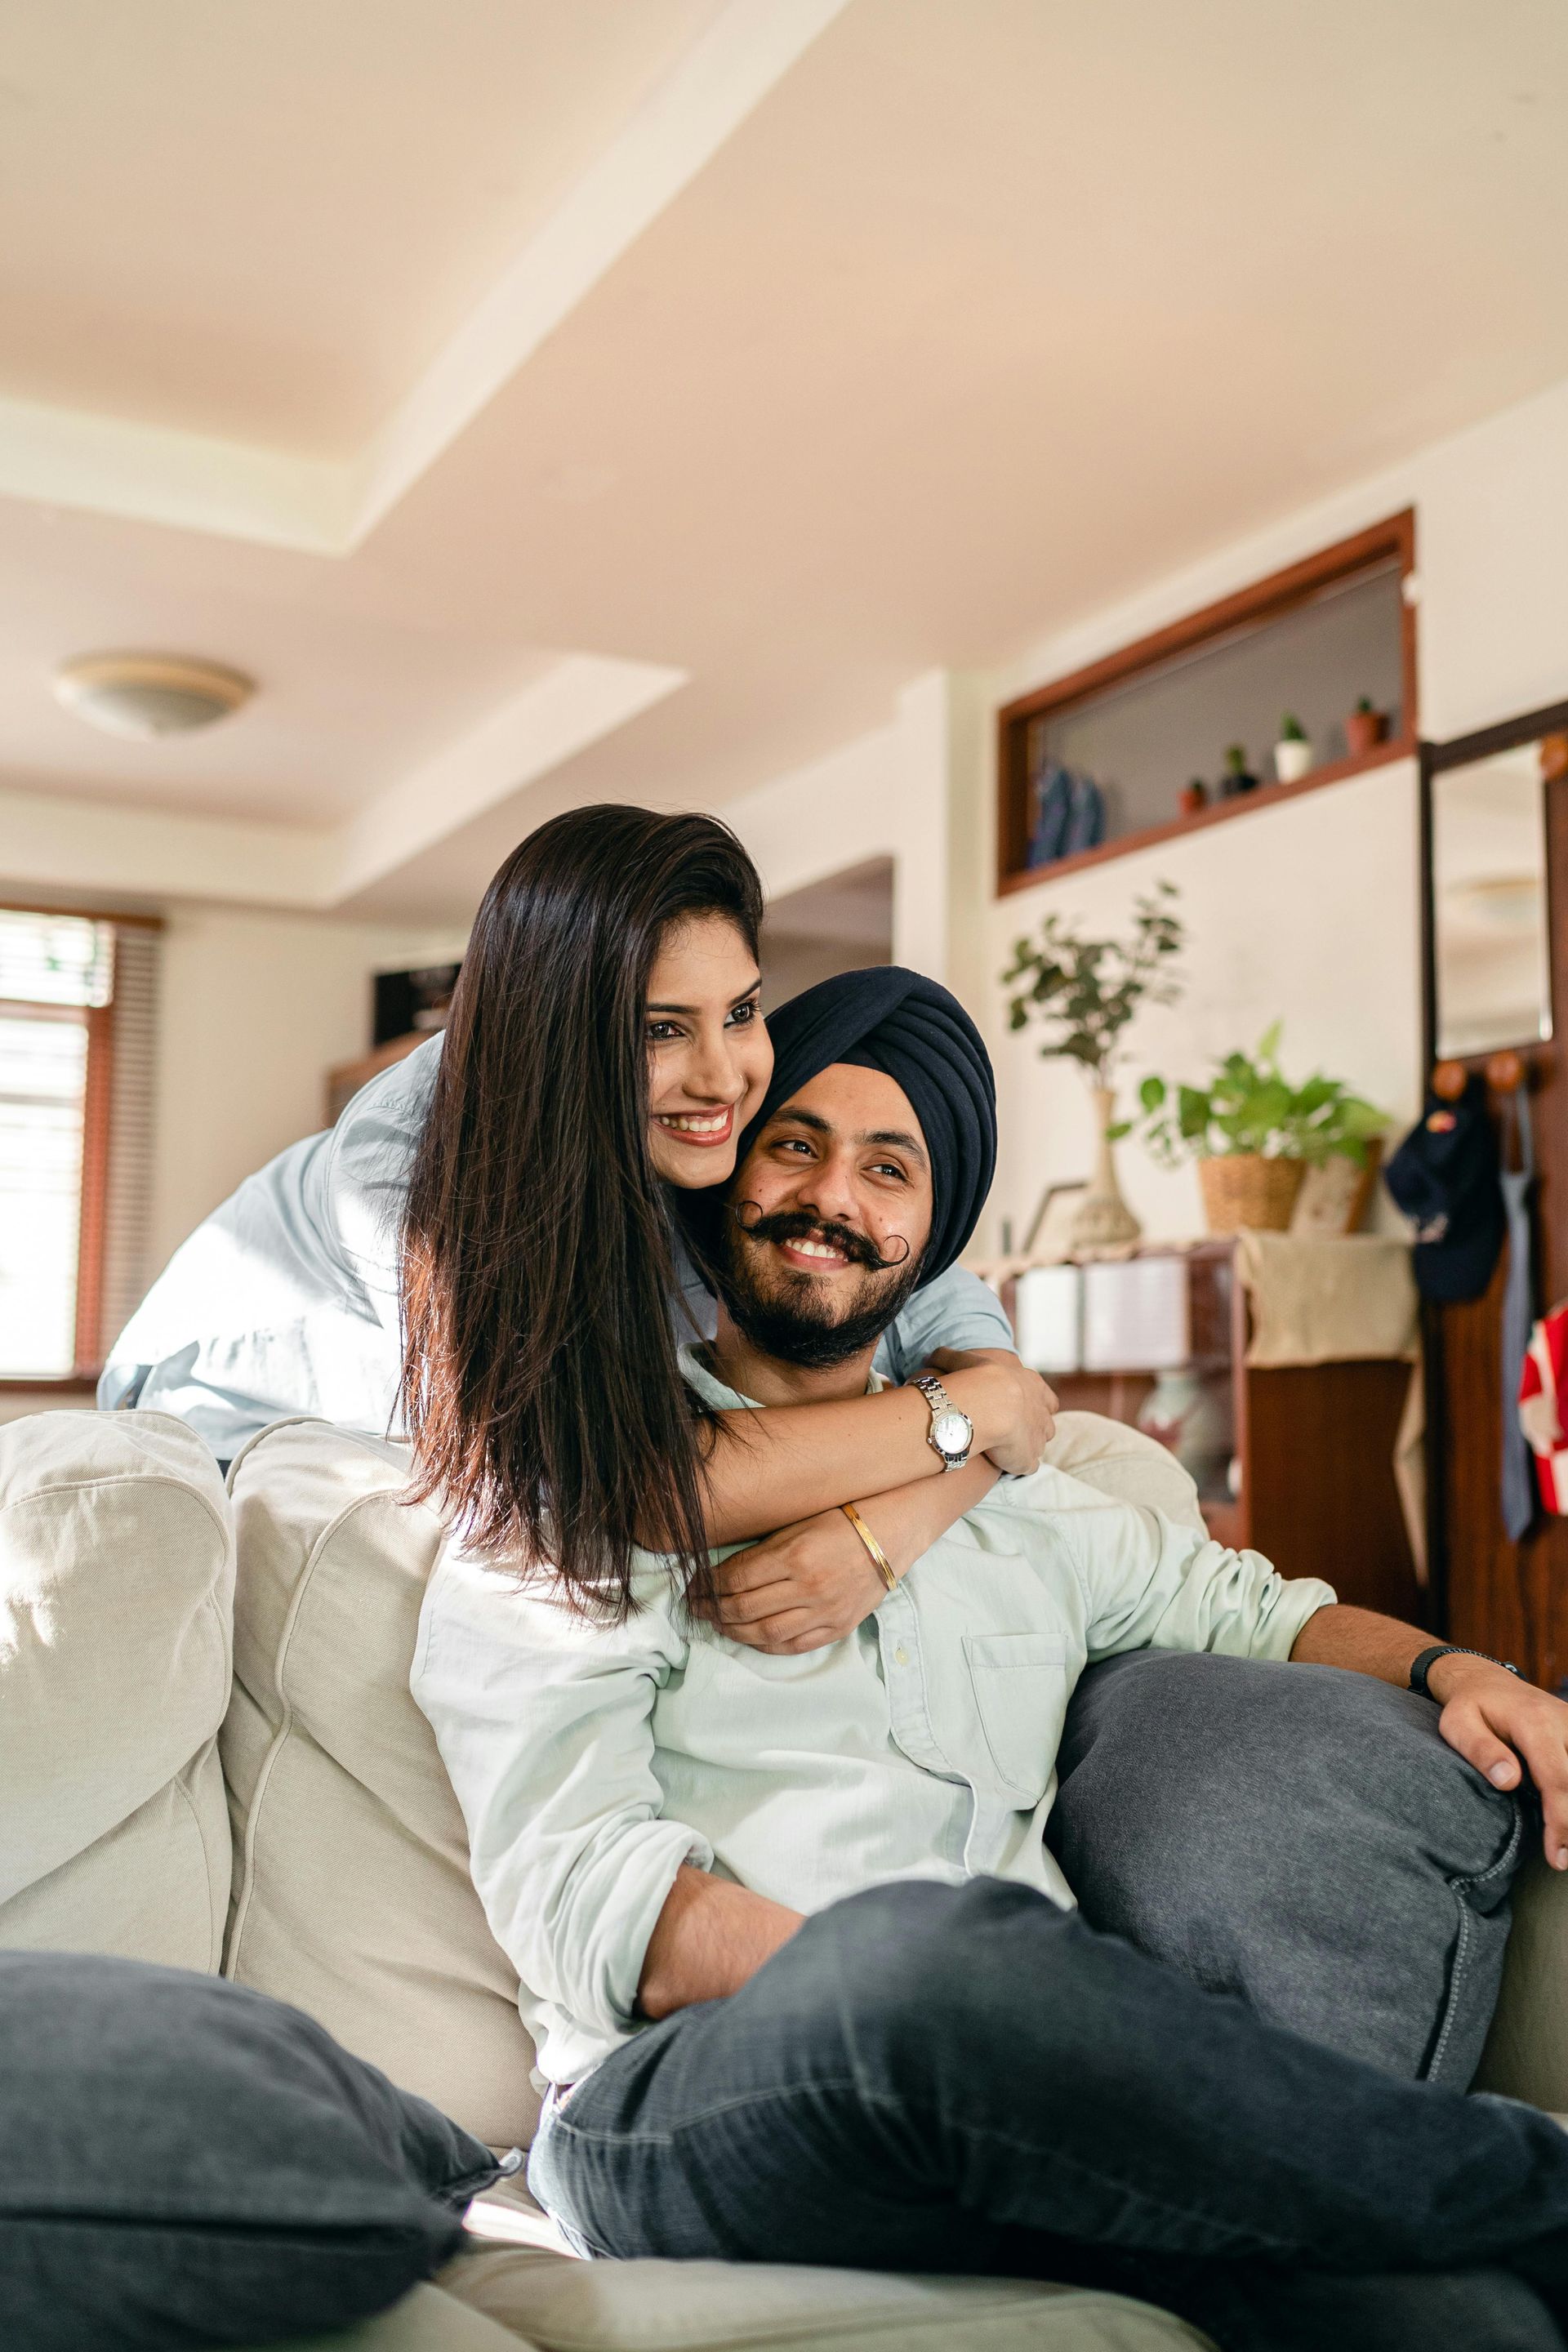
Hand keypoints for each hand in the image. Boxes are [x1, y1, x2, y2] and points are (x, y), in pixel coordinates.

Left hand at [691, 1509, 889, 1653]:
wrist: (892, 1534)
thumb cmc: (841, 1521)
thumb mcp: (797, 1524)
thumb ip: (763, 1551)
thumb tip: (723, 1574)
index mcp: (795, 1554)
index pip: (736, 1578)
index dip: (708, 1585)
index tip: (694, 1585)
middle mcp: (808, 1587)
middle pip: (744, 1608)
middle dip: (713, 1609)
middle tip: (696, 1607)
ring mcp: (824, 1611)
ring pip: (765, 1632)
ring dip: (733, 1631)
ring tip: (717, 1624)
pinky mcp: (837, 1627)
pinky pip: (794, 1645)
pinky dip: (766, 1645)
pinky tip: (749, 1638)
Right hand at [924, 1348, 1056, 1476]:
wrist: (986, 1405)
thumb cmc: (975, 1379)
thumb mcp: (965, 1361)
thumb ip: (952, 1358)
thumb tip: (934, 1356)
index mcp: (1033, 1387)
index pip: (1046, 1398)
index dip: (1036, 1404)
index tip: (1023, 1408)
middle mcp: (1041, 1412)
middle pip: (1047, 1424)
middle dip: (1035, 1429)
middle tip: (1014, 1432)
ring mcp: (1037, 1437)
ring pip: (1039, 1444)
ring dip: (1026, 1447)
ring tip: (1004, 1450)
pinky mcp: (1028, 1459)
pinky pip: (1028, 1465)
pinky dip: (1018, 1465)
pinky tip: (1001, 1464)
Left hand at [1429, 1653, 1567, 1867]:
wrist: (1488, 1682)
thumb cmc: (1470, 1709)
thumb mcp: (1457, 1725)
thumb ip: (1480, 1750)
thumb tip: (1508, 1781)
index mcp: (1535, 1723)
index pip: (1558, 1780)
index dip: (1562, 1822)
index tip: (1558, 1857)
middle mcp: (1565, 1722)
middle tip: (1563, 1862)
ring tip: (1566, 1846)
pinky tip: (1565, 1823)